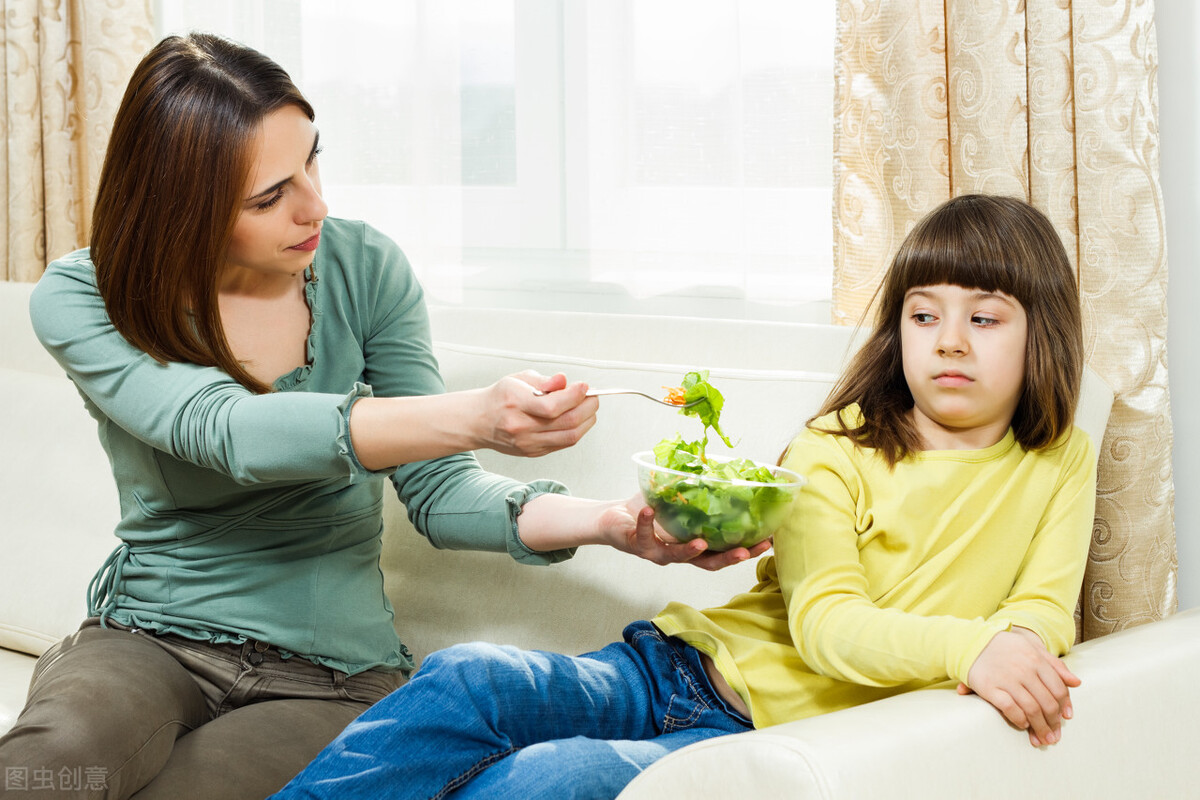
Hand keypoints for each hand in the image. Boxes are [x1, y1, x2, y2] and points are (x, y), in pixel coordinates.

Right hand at [478, 371, 598, 456]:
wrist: (479, 421)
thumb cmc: (500, 397)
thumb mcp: (518, 379)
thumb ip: (544, 380)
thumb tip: (564, 381)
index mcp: (515, 403)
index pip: (551, 406)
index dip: (574, 396)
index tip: (584, 386)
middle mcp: (520, 426)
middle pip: (566, 422)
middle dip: (587, 407)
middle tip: (592, 397)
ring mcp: (527, 443)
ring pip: (570, 437)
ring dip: (586, 421)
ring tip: (587, 408)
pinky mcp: (533, 452)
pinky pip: (564, 443)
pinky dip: (576, 430)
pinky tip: (576, 419)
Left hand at [603, 496, 771, 570]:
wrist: (614, 518)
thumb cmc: (650, 509)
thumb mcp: (678, 498)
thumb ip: (699, 490)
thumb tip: (726, 469)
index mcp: (693, 544)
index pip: (724, 551)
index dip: (745, 550)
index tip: (766, 542)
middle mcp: (679, 554)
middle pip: (707, 563)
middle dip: (728, 558)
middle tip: (744, 552)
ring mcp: (658, 552)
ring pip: (676, 557)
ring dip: (689, 550)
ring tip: (700, 542)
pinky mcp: (636, 545)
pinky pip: (643, 535)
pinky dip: (647, 522)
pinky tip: (650, 510)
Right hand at [958, 628, 1079, 746]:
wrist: (974, 642)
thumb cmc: (1007, 647)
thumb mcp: (1033, 649)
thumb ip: (1055, 665)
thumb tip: (1077, 683)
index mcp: (1036, 660)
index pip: (1058, 689)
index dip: (1063, 707)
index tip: (1064, 719)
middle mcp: (1024, 670)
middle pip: (1047, 703)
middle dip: (1053, 723)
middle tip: (1054, 736)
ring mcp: (1007, 679)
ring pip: (1031, 709)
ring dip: (1039, 727)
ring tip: (1042, 739)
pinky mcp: (990, 687)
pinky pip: (1010, 708)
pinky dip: (1019, 720)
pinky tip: (1022, 725)